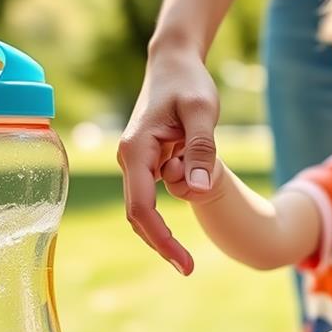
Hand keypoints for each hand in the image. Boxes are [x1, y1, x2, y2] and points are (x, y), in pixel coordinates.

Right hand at [117, 48, 218, 274]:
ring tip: (193, 212)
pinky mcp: (148, 161)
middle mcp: (129, 159)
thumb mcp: (202, 112)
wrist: (175, 62)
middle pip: (139, 215)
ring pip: (148, 206)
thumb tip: (197, 190)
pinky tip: (190, 184)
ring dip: (171, 216)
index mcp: (136, 150)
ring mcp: (136, 162)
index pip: (141, 208)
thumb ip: (200, 150)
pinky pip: (157, 192)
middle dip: (162, 242)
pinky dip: (175, 199)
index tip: (182, 263)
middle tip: (188, 268)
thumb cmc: (189, 83)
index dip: (160, 239)